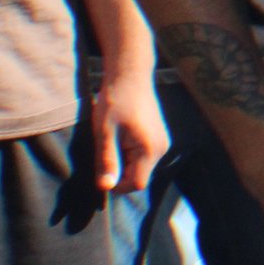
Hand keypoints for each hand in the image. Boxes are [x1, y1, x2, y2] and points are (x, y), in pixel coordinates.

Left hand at [91, 64, 169, 193]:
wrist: (130, 76)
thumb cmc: (115, 103)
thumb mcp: (105, 134)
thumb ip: (107, 162)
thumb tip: (106, 188)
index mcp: (149, 149)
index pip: (136, 184)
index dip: (117, 186)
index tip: (101, 173)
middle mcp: (161, 148)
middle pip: (139, 176)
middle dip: (120, 172)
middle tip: (104, 152)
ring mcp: (162, 142)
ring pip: (141, 166)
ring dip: (124, 162)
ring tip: (112, 141)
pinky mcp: (158, 136)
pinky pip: (144, 156)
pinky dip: (130, 154)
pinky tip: (120, 137)